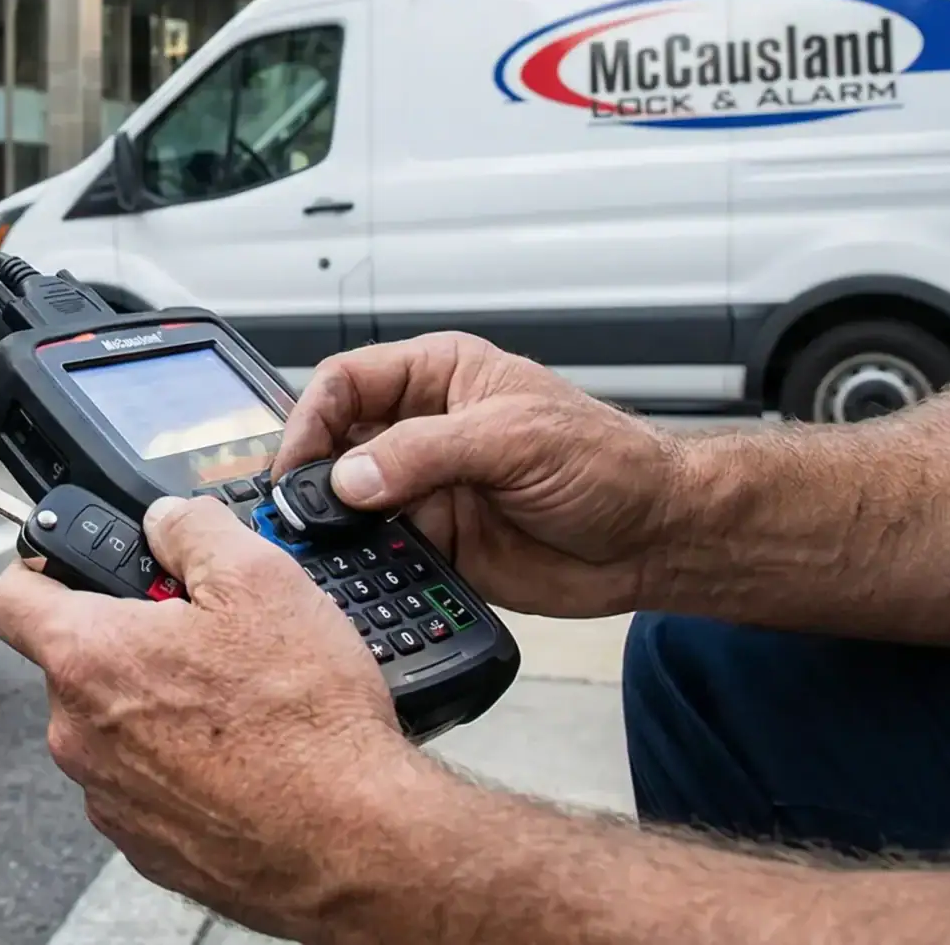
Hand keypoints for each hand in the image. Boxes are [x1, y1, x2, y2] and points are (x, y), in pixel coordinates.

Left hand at [0, 495, 439, 941]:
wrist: (352, 844)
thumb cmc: (306, 724)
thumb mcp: (263, 580)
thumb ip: (194, 530)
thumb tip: (166, 519)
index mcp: (90, 658)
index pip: (9, 597)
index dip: (40, 567)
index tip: (74, 565)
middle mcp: (79, 734)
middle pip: (75, 663)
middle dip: (130, 641)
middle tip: (201, 637)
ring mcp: (109, 796)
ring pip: (113, 726)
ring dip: (157, 707)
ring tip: (236, 703)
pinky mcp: (144, 845)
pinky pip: (144, 784)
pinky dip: (179, 765)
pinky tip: (241, 756)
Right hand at [275, 332, 682, 618]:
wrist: (655, 538)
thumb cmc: (608, 463)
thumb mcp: (513, 439)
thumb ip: (424, 452)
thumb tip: (348, 478)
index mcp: (439, 377)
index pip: (347, 382)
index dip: (312, 417)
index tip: (296, 462)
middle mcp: (422, 429)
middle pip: (336, 442)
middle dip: (311, 474)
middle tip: (294, 511)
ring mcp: (425, 488)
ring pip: (348, 501)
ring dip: (330, 523)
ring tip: (315, 545)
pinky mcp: (436, 542)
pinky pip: (379, 551)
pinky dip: (360, 563)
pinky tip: (353, 574)